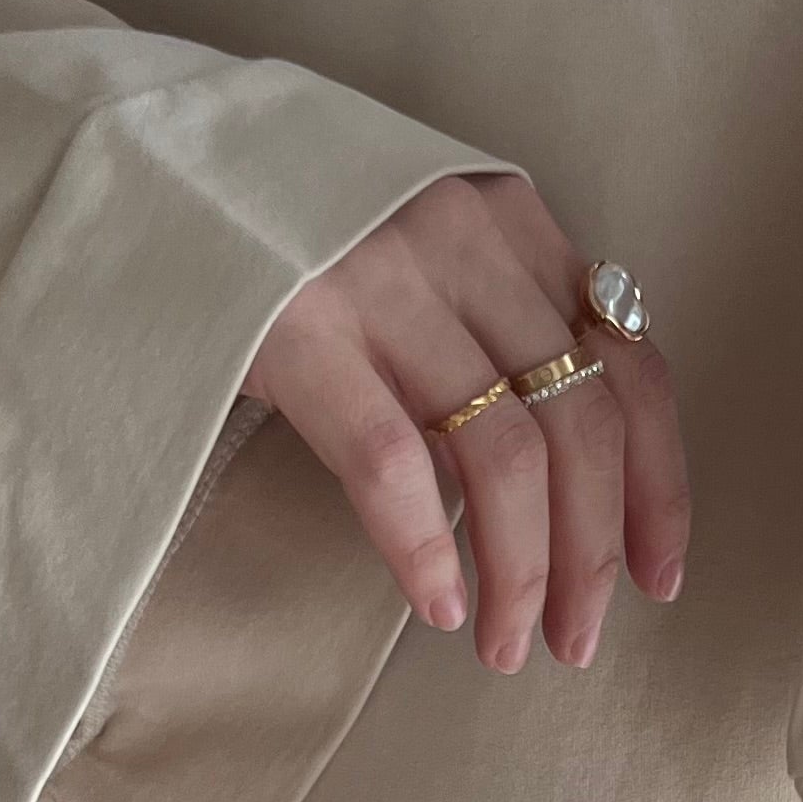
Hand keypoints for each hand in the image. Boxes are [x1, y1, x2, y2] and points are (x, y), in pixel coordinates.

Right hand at [244, 172, 687, 671]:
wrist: (144, 157)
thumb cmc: (289, 229)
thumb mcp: (423, 244)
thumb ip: (495, 322)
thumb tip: (559, 480)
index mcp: (514, 227)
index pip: (632, 369)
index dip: (658, 488)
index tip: (658, 579)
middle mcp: (466, 248)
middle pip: (580, 425)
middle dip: (591, 555)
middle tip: (575, 642)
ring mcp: (383, 284)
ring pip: (503, 455)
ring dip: (519, 572)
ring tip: (505, 644)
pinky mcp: (300, 330)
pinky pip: (392, 461)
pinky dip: (425, 548)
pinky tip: (437, 604)